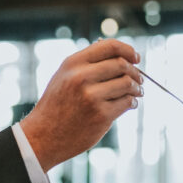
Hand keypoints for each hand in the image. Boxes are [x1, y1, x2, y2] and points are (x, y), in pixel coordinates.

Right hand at [20, 40, 142, 169]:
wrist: (43, 136)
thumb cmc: (56, 106)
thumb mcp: (64, 76)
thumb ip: (87, 64)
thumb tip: (120, 55)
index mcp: (73, 63)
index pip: (109, 46)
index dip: (128, 50)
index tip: (136, 58)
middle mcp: (81, 77)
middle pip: (122, 65)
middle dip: (135, 72)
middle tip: (139, 79)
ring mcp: (91, 97)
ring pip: (127, 84)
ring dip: (137, 88)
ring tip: (137, 92)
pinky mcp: (101, 115)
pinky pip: (126, 102)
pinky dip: (132, 102)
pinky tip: (129, 104)